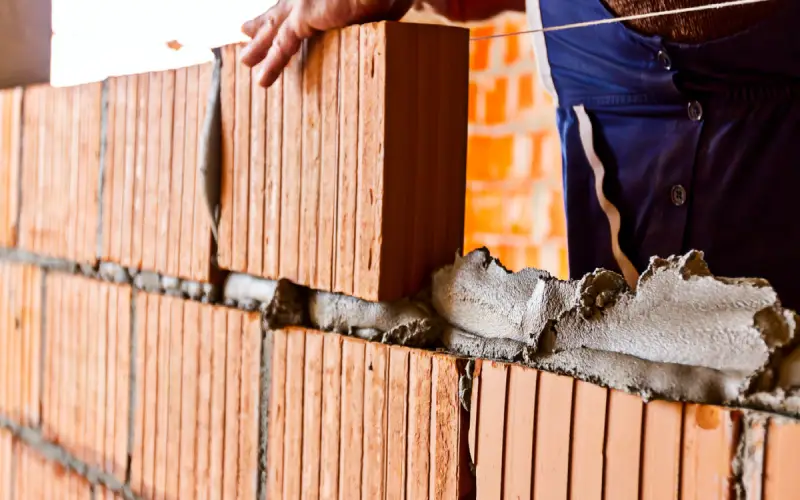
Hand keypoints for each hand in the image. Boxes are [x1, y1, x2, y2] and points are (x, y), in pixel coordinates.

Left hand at [240, 0, 414, 87]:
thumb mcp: (385, 5)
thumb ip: (380, 14)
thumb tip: (406, 18)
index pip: (302, 4)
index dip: (286, 11)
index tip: (277, 17)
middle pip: (280, 11)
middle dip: (262, 23)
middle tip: (244, 32)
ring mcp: (305, 2)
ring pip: (275, 30)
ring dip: (260, 46)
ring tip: (246, 61)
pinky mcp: (305, 14)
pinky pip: (284, 45)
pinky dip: (272, 63)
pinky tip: (261, 80)